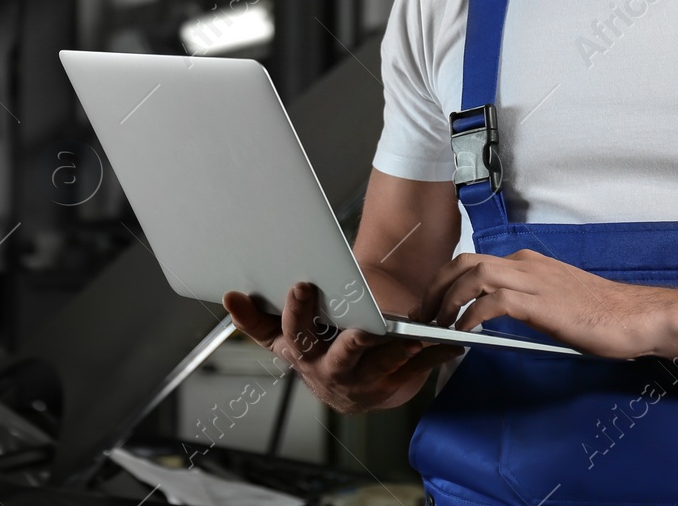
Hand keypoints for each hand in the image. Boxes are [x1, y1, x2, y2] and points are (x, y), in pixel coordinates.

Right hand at [222, 281, 461, 413]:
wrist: (356, 386)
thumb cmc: (322, 347)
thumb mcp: (289, 334)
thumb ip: (260, 318)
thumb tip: (230, 296)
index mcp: (297, 351)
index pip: (281, 332)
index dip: (281, 313)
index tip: (286, 287)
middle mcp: (324, 371)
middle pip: (329, 352)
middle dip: (342, 336)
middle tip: (350, 319)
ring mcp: (358, 384)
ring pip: (377, 366)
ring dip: (394, 351)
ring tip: (411, 336)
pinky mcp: (389, 389)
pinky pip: (414, 372)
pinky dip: (431, 357)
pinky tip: (447, 344)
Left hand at [418, 250, 668, 359]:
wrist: (635, 317)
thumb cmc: (601, 314)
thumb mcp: (554, 300)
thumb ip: (527, 301)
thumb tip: (497, 315)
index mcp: (527, 262)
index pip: (474, 261)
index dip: (446, 281)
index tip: (433, 305)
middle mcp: (525, 263)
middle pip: (464, 263)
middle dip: (437, 287)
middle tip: (423, 316)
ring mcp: (532, 280)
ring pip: (474, 276)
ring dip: (448, 300)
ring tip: (436, 326)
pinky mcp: (540, 303)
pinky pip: (493, 302)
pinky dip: (471, 315)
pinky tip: (463, 333)